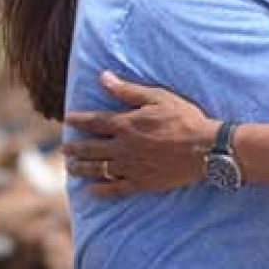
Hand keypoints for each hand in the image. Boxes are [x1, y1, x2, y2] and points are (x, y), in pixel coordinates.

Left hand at [61, 72, 216, 197]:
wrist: (204, 148)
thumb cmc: (184, 119)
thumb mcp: (158, 97)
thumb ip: (128, 90)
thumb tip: (104, 77)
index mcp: (126, 124)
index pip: (94, 122)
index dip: (78, 120)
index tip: (67, 119)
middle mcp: (123, 147)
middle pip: (91, 148)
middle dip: (75, 148)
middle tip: (64, 150)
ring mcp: (130, 167)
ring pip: (98, 169)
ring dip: (82, 169)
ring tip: (71, 168)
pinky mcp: (141, 182)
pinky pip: (115, 189)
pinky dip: (101, 190)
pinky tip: (92, 191)